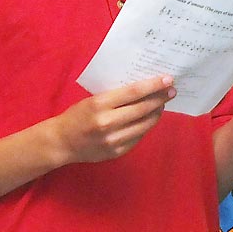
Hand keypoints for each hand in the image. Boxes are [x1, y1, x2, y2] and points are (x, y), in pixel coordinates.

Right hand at [49, 75, 174, 164]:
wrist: (61, 142)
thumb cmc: (76, 116)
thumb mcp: (91, 100)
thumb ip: (115, 97)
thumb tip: (143, 90)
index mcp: (98, 105)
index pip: (133, 93)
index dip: (153, 86)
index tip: (167, 80)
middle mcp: (107, 122)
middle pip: (143, 108)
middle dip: (160, 99)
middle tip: (171, 91)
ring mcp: (114, 139)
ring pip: (145, 125)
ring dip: (156, 113)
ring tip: (161, 105)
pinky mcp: (118, 152)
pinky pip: (138, 137)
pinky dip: (145, 126)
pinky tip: (147, 120)